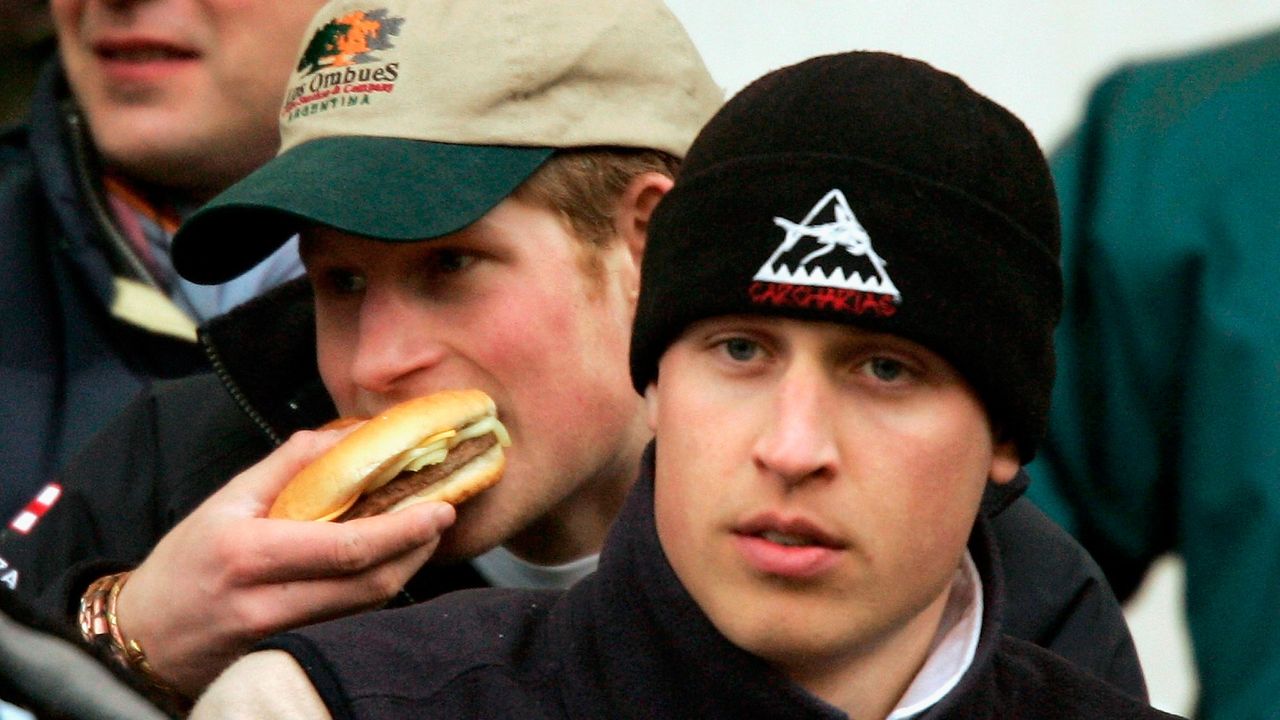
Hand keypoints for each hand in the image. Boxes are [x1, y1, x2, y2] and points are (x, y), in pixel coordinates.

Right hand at [113, 428, 456, 696]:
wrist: (142, 639)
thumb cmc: (183, 563)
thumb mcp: (225, 501)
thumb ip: (289, 465)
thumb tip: (347, 435)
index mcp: (250, 555)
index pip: (347, 547)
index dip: (403, 529)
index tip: (439, 508)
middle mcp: (268, 601)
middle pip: (369, 583)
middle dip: (417, 549)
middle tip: (443, 517)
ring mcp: (282, 634)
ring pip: (366, 606)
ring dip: (405, 569)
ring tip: (424, 535)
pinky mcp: (293, 651)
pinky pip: (350, 620)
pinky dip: (377, 589)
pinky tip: (389, 563)